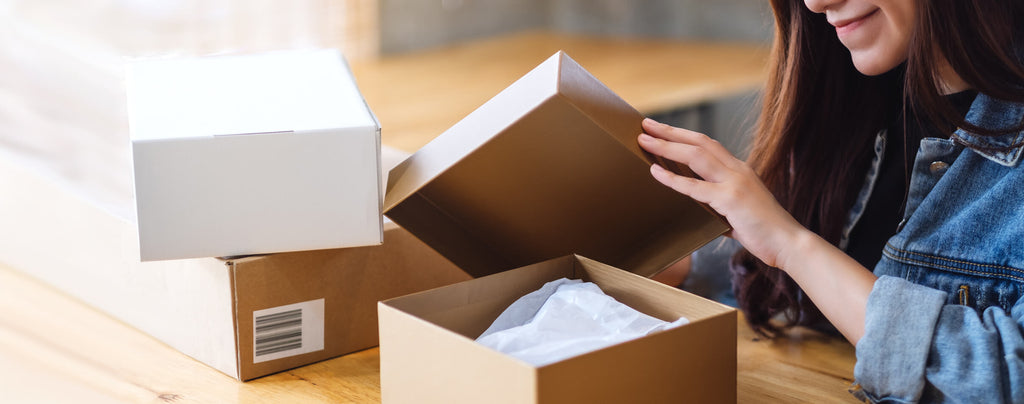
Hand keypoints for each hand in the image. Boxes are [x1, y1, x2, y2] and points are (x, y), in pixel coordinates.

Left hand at [637, 118, 807, 268]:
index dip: (684, 135)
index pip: (708, 144)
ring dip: (667, 146)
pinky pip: (695, 186)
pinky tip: (654, 171)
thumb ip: (719, 203)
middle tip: (645, 125)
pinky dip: (672, 178)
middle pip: (699, 142)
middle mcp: (737, 170)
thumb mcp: (738, 209)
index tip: (662, 129)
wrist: (788, 243)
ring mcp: (735, 182)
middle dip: (670, 131)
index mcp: (739, 170)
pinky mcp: (731, 199)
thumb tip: (697, 205)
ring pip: (695, 156)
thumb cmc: (764, 230)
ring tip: (644, 140)